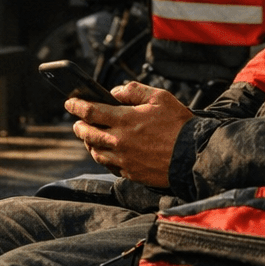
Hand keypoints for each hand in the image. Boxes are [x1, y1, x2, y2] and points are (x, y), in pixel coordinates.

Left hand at [67, 82, 192, 188]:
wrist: (194, 156)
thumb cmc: (179, 125)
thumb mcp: (160, 98)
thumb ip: (134, 91)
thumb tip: (115, 92)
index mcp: (125, 120)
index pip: (90, 111)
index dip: (76, 105)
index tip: (70, 102)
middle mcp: (119, 141)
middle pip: (87, 134)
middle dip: (79, 126)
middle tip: (78, 122)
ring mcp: (124, 160)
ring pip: (96, 152)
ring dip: (89, 143)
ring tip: (90, 137)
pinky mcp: (131, 173)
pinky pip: (109, 166)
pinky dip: (104, 157)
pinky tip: (107, 152)